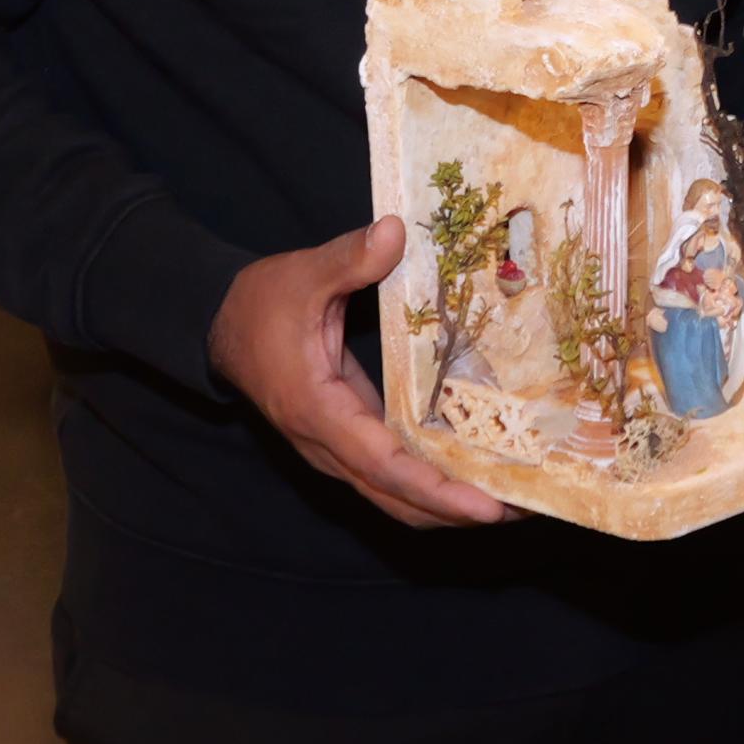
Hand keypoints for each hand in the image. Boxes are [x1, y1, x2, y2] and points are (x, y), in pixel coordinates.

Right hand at [205, 218, 508, 529]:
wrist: (221, 326)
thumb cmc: (262, 303)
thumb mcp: (303, 275)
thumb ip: (349, 258)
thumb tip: (393, 231)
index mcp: (318, 411)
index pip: (383, 465)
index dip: (436, 490)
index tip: (485, 506)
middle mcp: (327, 445)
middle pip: (395, 497)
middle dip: (456, 511)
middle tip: (522, 509)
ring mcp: (336, 449)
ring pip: (393, 496)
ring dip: (446, 506)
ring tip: (509, 501)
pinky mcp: (349, 439)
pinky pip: (391, 476)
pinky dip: (430, 485)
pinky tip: (472, 473)